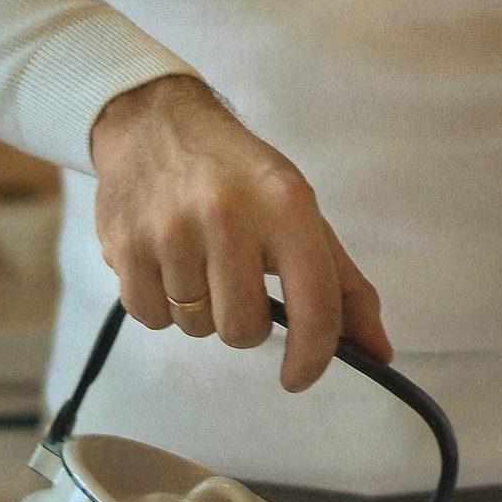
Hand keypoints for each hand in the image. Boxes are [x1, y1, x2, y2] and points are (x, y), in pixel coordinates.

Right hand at [89, 72, 388, 392]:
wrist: (155, 123)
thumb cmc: (238, 175)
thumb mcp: (300, 213)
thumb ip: (343, 286)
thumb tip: (378, 353)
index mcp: (286, 204)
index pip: (313, 307)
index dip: (312, 357)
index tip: (299, 377)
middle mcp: (227, 214)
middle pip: (243, 330)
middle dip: (243, 322)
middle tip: (236, 282)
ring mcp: (170, 229)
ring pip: (196, 328)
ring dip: (200, 310)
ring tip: (197, 261)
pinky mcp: (124, 245)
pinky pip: (152, 318)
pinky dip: (161, 305)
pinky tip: (165, 263)